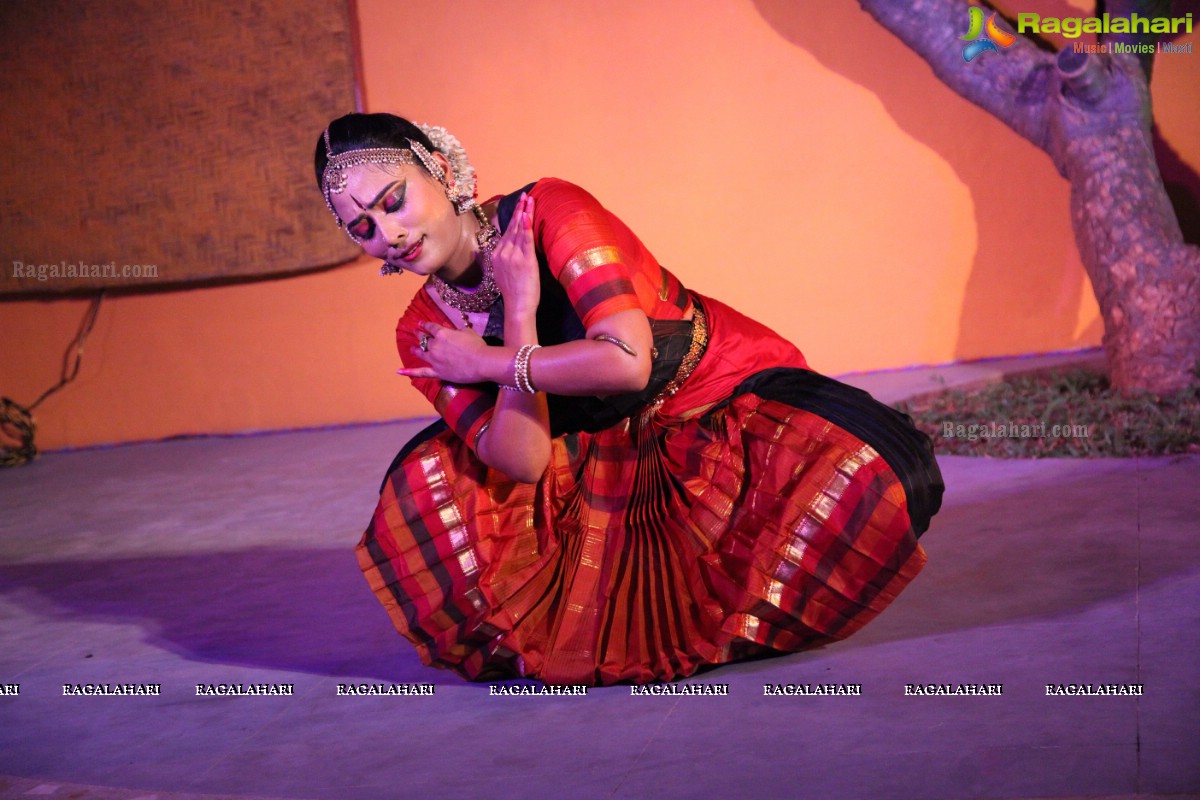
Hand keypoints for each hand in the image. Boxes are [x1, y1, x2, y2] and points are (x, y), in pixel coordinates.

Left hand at [397, 321, 490, 382]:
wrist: (481, 362)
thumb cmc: (477, 345)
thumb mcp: (468, 332)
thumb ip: (458, 330)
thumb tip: (454, 331)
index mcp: (442, 333)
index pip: (431, 327)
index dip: (425, 325)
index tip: (421, 323)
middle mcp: (435, 345)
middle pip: (424, 339)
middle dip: (419, 335)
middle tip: (415, 332)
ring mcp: (434, 359)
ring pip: (421, 353)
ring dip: (415, 350)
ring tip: (411, 348)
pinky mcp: (437, 372)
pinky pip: (421, 372)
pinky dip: (409, 371)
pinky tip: (399, 371)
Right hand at [490, 193, 538, 317]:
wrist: (517, 305)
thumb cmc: (513, 292)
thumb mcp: (501, 273)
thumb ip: (501, 260)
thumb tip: (502, 251)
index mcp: (497, 255)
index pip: (506, 232)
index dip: (513, 218)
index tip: (519, 205)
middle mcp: (503, 253)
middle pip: (512, 227)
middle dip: (519, 210)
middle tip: (525, 196)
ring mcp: (513, 256)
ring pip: (520, 230)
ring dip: (525, 213)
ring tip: (530, 200)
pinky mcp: (525, 260)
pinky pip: (526, 240)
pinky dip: (527, 227)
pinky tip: (528, 215)